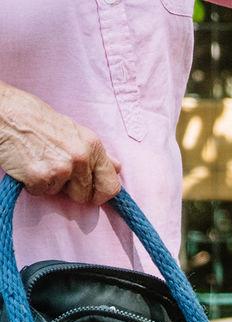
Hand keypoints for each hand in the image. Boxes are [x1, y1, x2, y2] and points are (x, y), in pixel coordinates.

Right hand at [0, 84, 121, 204]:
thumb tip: (117, 167)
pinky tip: (27, 163)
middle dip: (70, 188)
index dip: (101, 194)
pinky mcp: (41, 178)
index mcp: (92, 146)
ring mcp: (61, 169)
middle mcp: (80, 158)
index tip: (92, 193)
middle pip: (85, 196)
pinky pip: (41, 193)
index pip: (111, 186)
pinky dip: (33, 183)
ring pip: (61, 195)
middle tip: (54, 165)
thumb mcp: (73, 130)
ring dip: (50, 184)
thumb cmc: (36, 119)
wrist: (5, 112)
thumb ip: (95, 153)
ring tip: (40, 159)